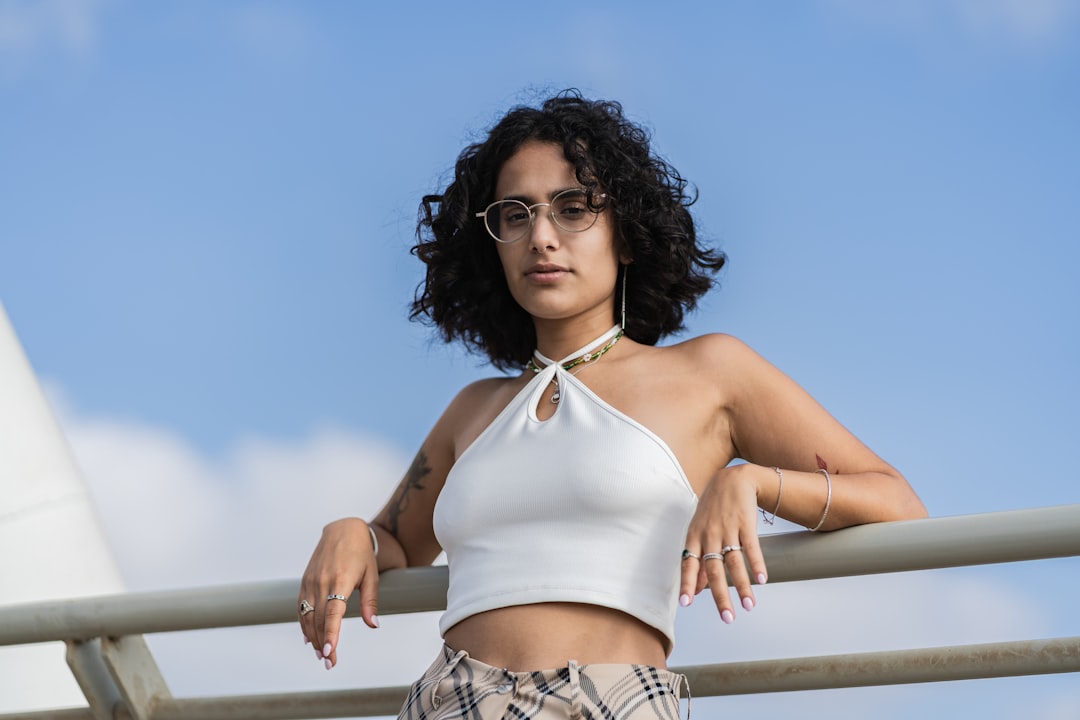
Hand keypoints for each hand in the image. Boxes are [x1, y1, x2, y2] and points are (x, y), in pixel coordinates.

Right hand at [298, 517, 379, 668]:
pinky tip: (309, 637)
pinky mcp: (305, 580)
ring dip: (313, 637)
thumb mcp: (371, 576)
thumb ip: (370, 602)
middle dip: (323, 643)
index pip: (333, 613)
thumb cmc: (362, 553)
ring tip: (321, 654)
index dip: (331, 634)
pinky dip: (304, 623)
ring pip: (307, 615)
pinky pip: (301, 606)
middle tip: (329, 662)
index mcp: (340, 580)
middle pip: (319, 619)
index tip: (331, 652)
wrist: (343, 530)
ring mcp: (310, 581)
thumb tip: (374, 625)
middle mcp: (322, 581)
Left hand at [680, 463, 768, 622]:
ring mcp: (727, 529)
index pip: (688, 563)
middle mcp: (709, 534)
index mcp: (694, 537)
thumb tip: (697, 588)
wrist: (733, 478)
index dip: (687, 583)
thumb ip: (698, 559)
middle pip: (714, 569)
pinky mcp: (746, 523)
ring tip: (749, 606)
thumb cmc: (713, 508)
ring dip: (743, 586)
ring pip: (734, 562)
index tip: (686, 603)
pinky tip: (762, 580)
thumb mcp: (699, 529)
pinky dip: (757, 564)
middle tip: (727, 618)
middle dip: (720, 595)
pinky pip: (751, 547)